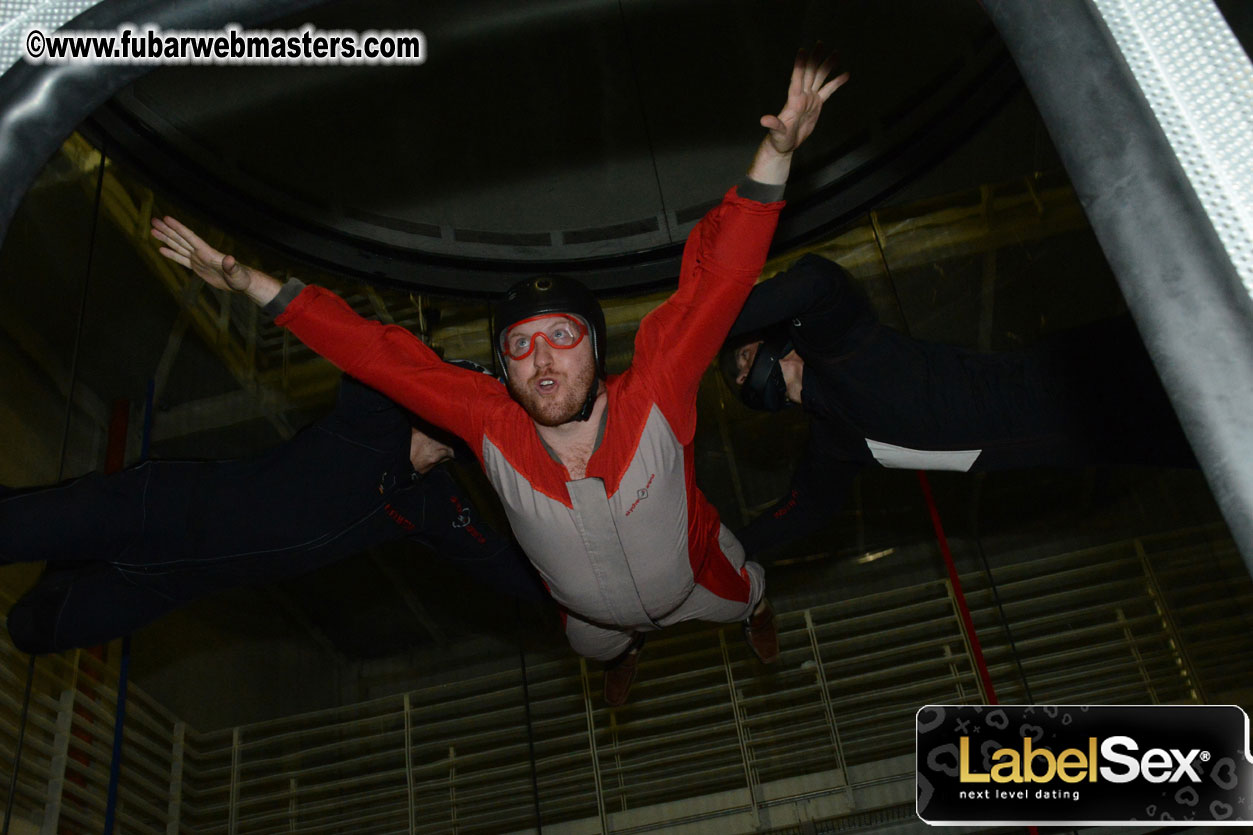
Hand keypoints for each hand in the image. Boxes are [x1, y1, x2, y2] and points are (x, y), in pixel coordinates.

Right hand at [151, 215, 253, 292]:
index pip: (190, 237)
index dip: (178, 228)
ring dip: (166, 239)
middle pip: (181, 238)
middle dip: (167, 230)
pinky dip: (172, 254)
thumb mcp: (237, 273)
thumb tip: (230, 259)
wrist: (241, 283)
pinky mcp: (198, 267)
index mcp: (208, 252)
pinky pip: (181, 259)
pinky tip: (161, 249)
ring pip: (178, 246)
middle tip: (153, 220)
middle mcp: (201, 253)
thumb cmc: (241, 278)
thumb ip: (232, 266)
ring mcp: (198, 259)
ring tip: (153, 231)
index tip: (167, 218)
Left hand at [748, 44, 848, 184]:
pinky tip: (845, 75)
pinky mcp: (817, 105)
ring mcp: (810, 98)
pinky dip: (836, 83)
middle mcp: (802, 95)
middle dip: (815, 58)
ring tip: (836, 53)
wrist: (785, 144)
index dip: (799, 66)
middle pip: (810, 73)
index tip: (802, 51)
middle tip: (820, 43)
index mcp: (793, 100)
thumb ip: (773, 125)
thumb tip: (763, 120)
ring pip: (820, 78)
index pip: (797, 79)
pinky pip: (828, 91)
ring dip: (827, 66)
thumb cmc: (779, 139)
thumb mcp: (777, 133)